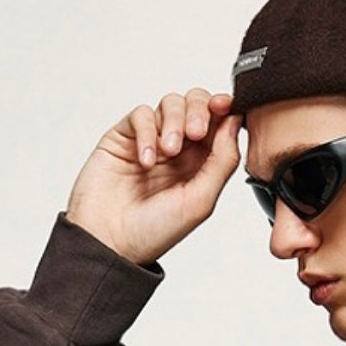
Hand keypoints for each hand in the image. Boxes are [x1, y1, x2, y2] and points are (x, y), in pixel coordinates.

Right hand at [66, 88, 240, 267]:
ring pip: (171, 103)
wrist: (111, 241)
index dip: (225, 108)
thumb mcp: (200, 201)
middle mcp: (180, 149)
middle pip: (197, 104)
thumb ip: (223, 161)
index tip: (226, 106)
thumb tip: (234, 121)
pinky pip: (141, 114)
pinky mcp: (125, 136)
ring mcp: (152, 140)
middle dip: (200, 110)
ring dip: (174, 121)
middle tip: (195, 132)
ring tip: (169, 150)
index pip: (220, 123)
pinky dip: (147, 131)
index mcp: (202, 165)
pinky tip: (145, 161)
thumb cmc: (155, 231)